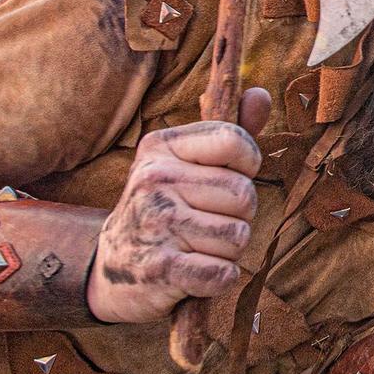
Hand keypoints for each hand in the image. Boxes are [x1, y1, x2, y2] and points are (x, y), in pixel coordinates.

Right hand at [87, 88, 270, 322]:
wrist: (111, 267)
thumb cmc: (164, 208)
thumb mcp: (185, 163)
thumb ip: (229, 133)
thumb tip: (262, 94)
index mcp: (161, 147)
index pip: (235, 141)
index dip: (248, 165)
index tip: (232, 177)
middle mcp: (154, 180)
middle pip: (244, 195)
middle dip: (239, 216)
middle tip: (209, 223)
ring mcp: (155, 224)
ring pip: (238, 236)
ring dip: (229, 251)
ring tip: (199, 247)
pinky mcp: (160, 269)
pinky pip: (223, 273)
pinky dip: (220, 279)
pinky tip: (198, 272)